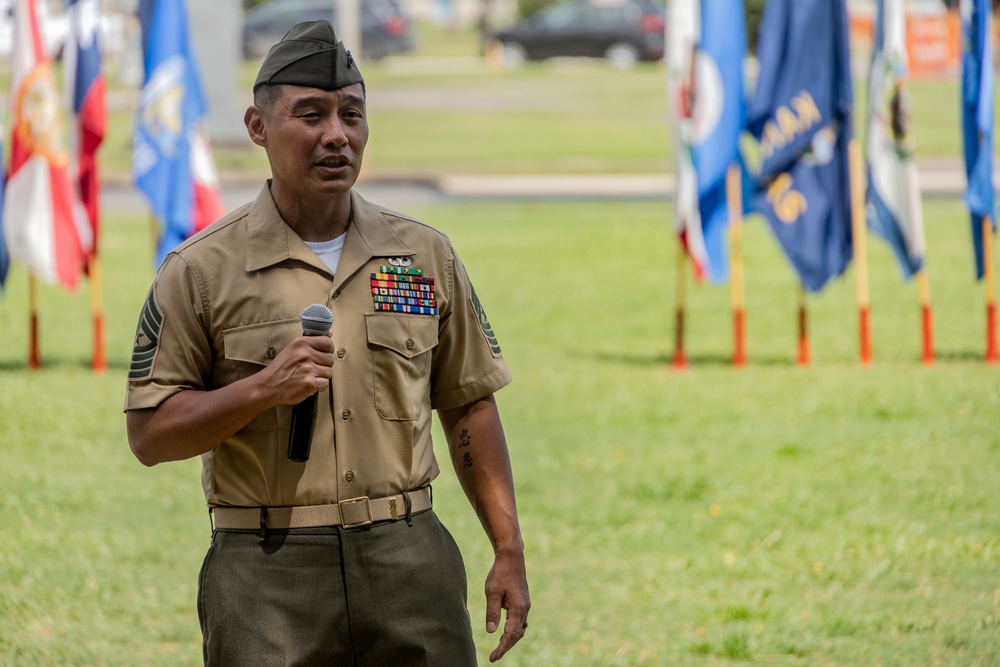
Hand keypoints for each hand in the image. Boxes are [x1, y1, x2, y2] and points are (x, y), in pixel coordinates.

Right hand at [257, 332, 334, 404]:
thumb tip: (330, 332)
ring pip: (329, 372)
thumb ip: (312, 340)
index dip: (328, 350)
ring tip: (309, 377)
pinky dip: (319, 386)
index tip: (322, 355)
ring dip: (321, 376)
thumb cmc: (281, 367)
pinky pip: (325, 384)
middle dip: (324, 365)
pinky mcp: (309, 383)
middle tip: (312, 369)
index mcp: (302, 343)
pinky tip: (310, 384)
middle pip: (330, 359)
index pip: (327, 343)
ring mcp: (308, 369)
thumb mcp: (293, 348)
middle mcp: (305, 354)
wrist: (268, 385)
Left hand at [484, 547, 529, 661]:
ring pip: (519, 629)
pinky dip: (513, 630)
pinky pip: (520, 621)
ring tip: (498, 648)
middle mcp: (525, 609)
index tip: (493, 658)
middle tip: (493, 657)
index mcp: (518, 608)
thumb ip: (492, 612)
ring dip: (510, 639)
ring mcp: (525, 605)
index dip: (502, 648)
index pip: (510, 634)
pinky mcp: (523, 601)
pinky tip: (505, 633)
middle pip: (517, 634)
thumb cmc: (500, 573)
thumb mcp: (492, 592)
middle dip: (506, 646)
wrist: (512, 557)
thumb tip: (491, 632)